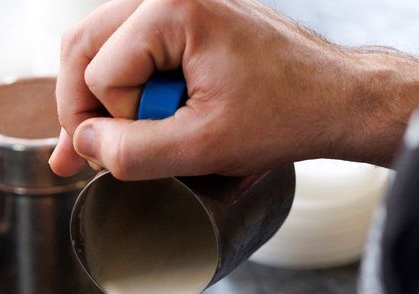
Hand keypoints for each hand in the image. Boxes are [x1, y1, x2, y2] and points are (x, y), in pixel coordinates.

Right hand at [50, 0, 418, 179]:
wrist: (335, 99)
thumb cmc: (286, 114)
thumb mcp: (204, 147)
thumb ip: (135, 152)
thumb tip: (84, 145)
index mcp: (174, 11)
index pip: (100, 74)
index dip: (115, 123)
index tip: (148, 147)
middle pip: (83, 46)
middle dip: (83, 107)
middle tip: (88, 154)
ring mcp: (176, 1)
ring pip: (97, 44)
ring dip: (99, 97)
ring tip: (114, 139)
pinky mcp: (184, 17)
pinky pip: (127, 45)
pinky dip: (122, 84)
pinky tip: (131, 117)